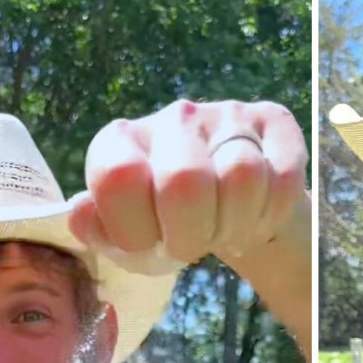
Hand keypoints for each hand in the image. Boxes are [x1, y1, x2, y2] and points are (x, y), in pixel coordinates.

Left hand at [71, 99, 308, 274]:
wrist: (228, 206)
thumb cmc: (166, 225)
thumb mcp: (127, 236)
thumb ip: (99, 231)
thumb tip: (80, 211)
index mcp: (121, 141)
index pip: (118, 178)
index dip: (133, 230)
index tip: (147, 246)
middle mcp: (171, 118)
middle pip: (185, 180)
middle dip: (190, 235)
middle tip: (191, 248)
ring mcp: (225, 115)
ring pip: (242, 177)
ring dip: (234, 227)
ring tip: (224, 233)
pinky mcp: (273, 122)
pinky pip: (282, 177)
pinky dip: (270, 216)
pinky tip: (255, 221)